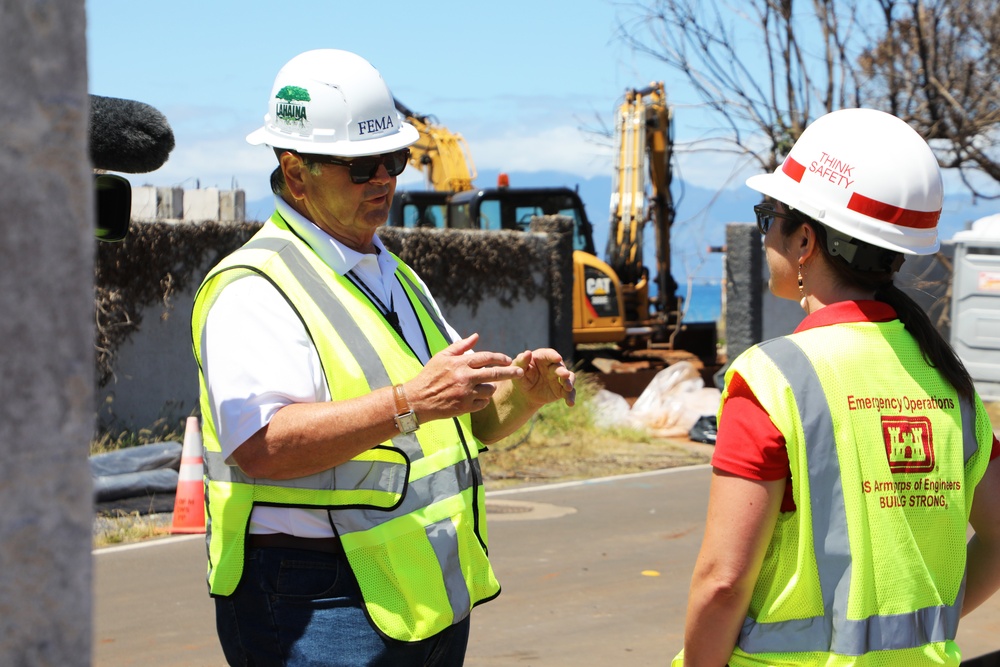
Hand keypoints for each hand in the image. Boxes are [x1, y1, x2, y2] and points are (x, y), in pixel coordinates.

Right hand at [405, 333, 524, 421]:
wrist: (418, 399)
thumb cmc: (430, 375)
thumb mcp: (442, 357)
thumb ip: (461, 346)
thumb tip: (476, 335)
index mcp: (460, 363)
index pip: (486, 357)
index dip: (500, 358)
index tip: (508, 360)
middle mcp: (465, 377)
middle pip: (495, 374)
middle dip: (511, 372)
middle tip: (520, 372)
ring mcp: (465, 393)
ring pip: (489, 390)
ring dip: (488, 388)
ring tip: (478, 387)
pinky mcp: (465, 407)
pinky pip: (483, 403)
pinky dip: (481, 400)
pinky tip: (472, 398)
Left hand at [511, 348, 575, 407]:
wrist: (524, 392)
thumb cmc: (520, 376)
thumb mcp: (517, 369)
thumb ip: (521, 361)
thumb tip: (527, 353)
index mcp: (542, 358)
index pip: (549, 354)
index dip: (553, 356)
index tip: (558, 358)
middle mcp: (553, 366)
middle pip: (560, 367)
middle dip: (562, 371)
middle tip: (564, 375)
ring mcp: (559, 378)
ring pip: (568, 378)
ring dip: (569, 382)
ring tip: (568, 388)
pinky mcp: (562, 389)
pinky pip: (569, 392)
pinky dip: (570, 397)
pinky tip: (570, 403)